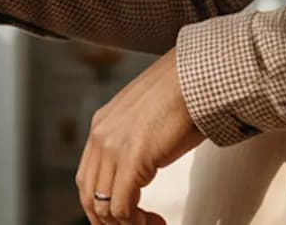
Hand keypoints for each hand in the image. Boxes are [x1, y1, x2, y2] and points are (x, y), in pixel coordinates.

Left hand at [75, 47, 203, 224]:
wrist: (197, 76)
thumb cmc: (183, 92)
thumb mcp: (147, 116)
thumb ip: (135, 137)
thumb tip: (143, 165)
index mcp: (102, 124)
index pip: (88, 177)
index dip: (103, 204)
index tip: (127, 215)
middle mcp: (101, 136)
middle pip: (89, 196)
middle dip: (109, 222)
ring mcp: (113, 147)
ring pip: (103, 207)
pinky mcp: (131, 158)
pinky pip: (122, 207)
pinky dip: (136, 223)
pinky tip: (154, 221)